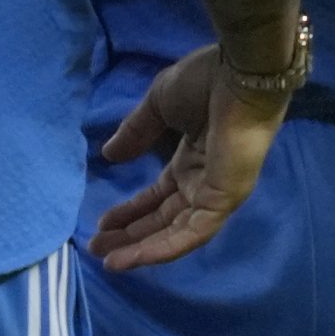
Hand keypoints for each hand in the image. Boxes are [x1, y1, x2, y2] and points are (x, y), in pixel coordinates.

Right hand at [88, 45, 286, 271]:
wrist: (238, 74)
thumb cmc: (204, 82)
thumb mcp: (158, 105)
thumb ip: (135, 133)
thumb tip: (108, 155)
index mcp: (193, 159)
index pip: (159, 196)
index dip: (130, 211)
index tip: (101, 223)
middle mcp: (204, 181)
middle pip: (164, 219)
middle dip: (130, 235)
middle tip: (96, 247)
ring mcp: (216, 193)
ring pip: (176, 233)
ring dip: (143, 249)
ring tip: (109, 261)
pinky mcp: (225, 201)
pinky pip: (193, 233)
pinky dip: (164, 248)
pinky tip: (135, 256)